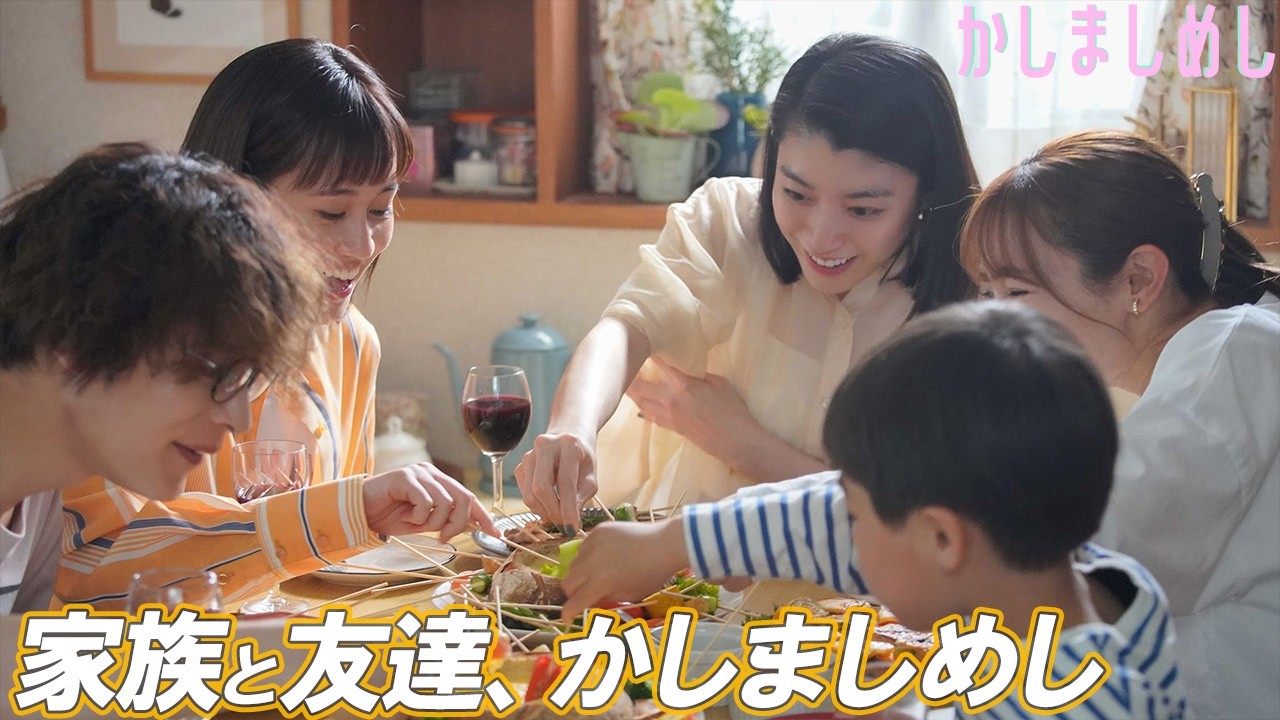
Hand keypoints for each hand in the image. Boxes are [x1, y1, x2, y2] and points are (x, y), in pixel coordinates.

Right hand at [361, 463, 499, 540]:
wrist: (360, 512)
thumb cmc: (391, 516)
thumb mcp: (424, 522)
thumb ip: (446, 521)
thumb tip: (472, 526)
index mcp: (439, 482)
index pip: (469, 497)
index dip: (483, 516)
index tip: (494, 534)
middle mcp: (432, 473)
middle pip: (462, 498)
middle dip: (457, 524)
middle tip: (443, 538)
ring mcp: (419, 472)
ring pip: (445, 503)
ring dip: (431, 522)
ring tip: (414, 522)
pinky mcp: (405, 477)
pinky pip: (425, 502)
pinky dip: (418, 516)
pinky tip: (405, 515)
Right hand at [514, 430, 596, 527]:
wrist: (568, 436)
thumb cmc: (582, 458)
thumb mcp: (590, 475)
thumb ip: (582, 496)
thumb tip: (571, 521)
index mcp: (568, 445)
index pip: (565, 482)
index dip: (568, 509)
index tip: (573, 528)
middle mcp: (545, 446)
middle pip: (541, 488)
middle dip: (552, 512)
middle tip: (564, 526)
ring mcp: (529, 455)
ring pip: (529, 494)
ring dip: (544, 512)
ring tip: (558, 516)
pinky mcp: (520, 466)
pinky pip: (524, 493)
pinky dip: (537, 506)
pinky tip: (549, 505)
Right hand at [561, 517, 688, 621]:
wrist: (666, 544)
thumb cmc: (652, 574)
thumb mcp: (630, 595)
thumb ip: (606, 600)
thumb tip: (590, 603)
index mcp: (602, 582)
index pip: (574, 603)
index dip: (568, 614)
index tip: (567, 619)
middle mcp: (592, 563)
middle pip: (567, 583)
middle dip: (573, 593)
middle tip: (584, 594)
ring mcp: (594, 543)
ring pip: (574, 563)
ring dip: (580, 573)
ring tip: (598, 573)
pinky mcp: (598, 530)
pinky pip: (583, 547)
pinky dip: (588, 555)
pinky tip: (604, 556)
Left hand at [626, 357, 753, 460]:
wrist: (735, 441)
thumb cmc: (732, 410)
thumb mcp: (719, 383)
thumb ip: (700, 375)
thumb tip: (689, 373)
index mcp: (682, 385)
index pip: (659, 364)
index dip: (649, 353)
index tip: (642, 343)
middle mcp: (669, 399)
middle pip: (639, 386)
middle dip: (630, 374)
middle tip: (627, 365)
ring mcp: (668, 415)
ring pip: (640, 402)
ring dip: (632, 392)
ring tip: (628, 382)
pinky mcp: (671, 427)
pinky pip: (650, 416)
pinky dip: (643, 408)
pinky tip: (641, 404)